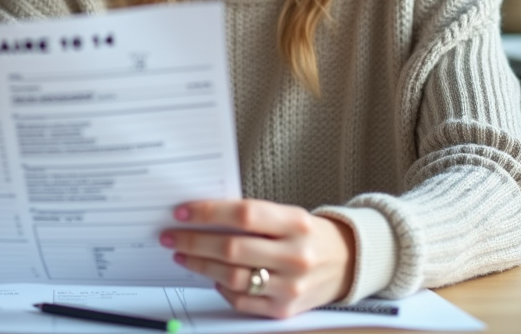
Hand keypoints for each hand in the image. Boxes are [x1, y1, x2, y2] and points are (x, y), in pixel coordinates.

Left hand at [160, 199, 354, 318]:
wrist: (348, 263)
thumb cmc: (308, 234)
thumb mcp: (288, 215)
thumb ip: (252, 217)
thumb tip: (202, 217)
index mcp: (296, 223)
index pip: (244, 215)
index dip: (208, 213)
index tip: (182, 212)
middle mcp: (296, 255)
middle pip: (232, 249)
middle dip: (194, 242)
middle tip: (172, 236)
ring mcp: (291, 286)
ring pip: (232, 277)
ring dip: (200, 266)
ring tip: (184, 256)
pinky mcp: (285, 309)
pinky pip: (241, 300)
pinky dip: (221, 287)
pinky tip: (212, 276)